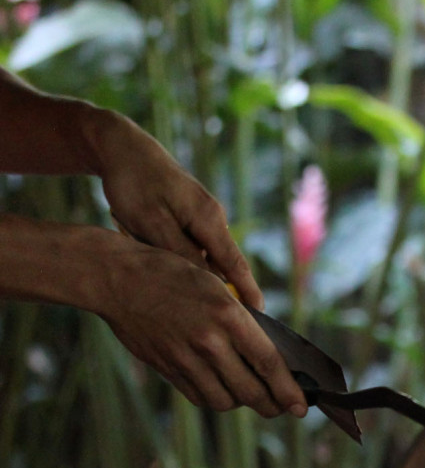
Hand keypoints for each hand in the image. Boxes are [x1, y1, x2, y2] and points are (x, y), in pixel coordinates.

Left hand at [88, 111, 263, 309]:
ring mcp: (202, 216)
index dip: (248, 293)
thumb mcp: (151, 223)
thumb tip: (206, 284)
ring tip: (185, 302)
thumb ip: (180, 253)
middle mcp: (212, 218)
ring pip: (205, 257)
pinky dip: (184, 263)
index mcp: (208, 219)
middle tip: (224, 322)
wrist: (121, 145)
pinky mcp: (189, 216)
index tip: (259, 316)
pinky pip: (192, 247)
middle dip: (226, 293)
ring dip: (197, 278)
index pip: (236, 265)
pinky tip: (166, 271)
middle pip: (225, 265)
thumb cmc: (133, 183)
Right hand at [101, 240, 306, 417]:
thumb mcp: (217, 286)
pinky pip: (199, 397)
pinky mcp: (167, 369)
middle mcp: (209, 342)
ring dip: (243, 403)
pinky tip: (222, 388)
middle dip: (272, 405)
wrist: (117, 279)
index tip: (302, 407)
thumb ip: (242, 321)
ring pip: (225, 401)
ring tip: (251, 394)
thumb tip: (268, 354)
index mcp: (228, 316)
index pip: (268, 363)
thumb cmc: (172, 275)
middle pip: (251, 392)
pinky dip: (216, 398)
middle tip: (282, 407)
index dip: (289, 391)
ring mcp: (185, 359)